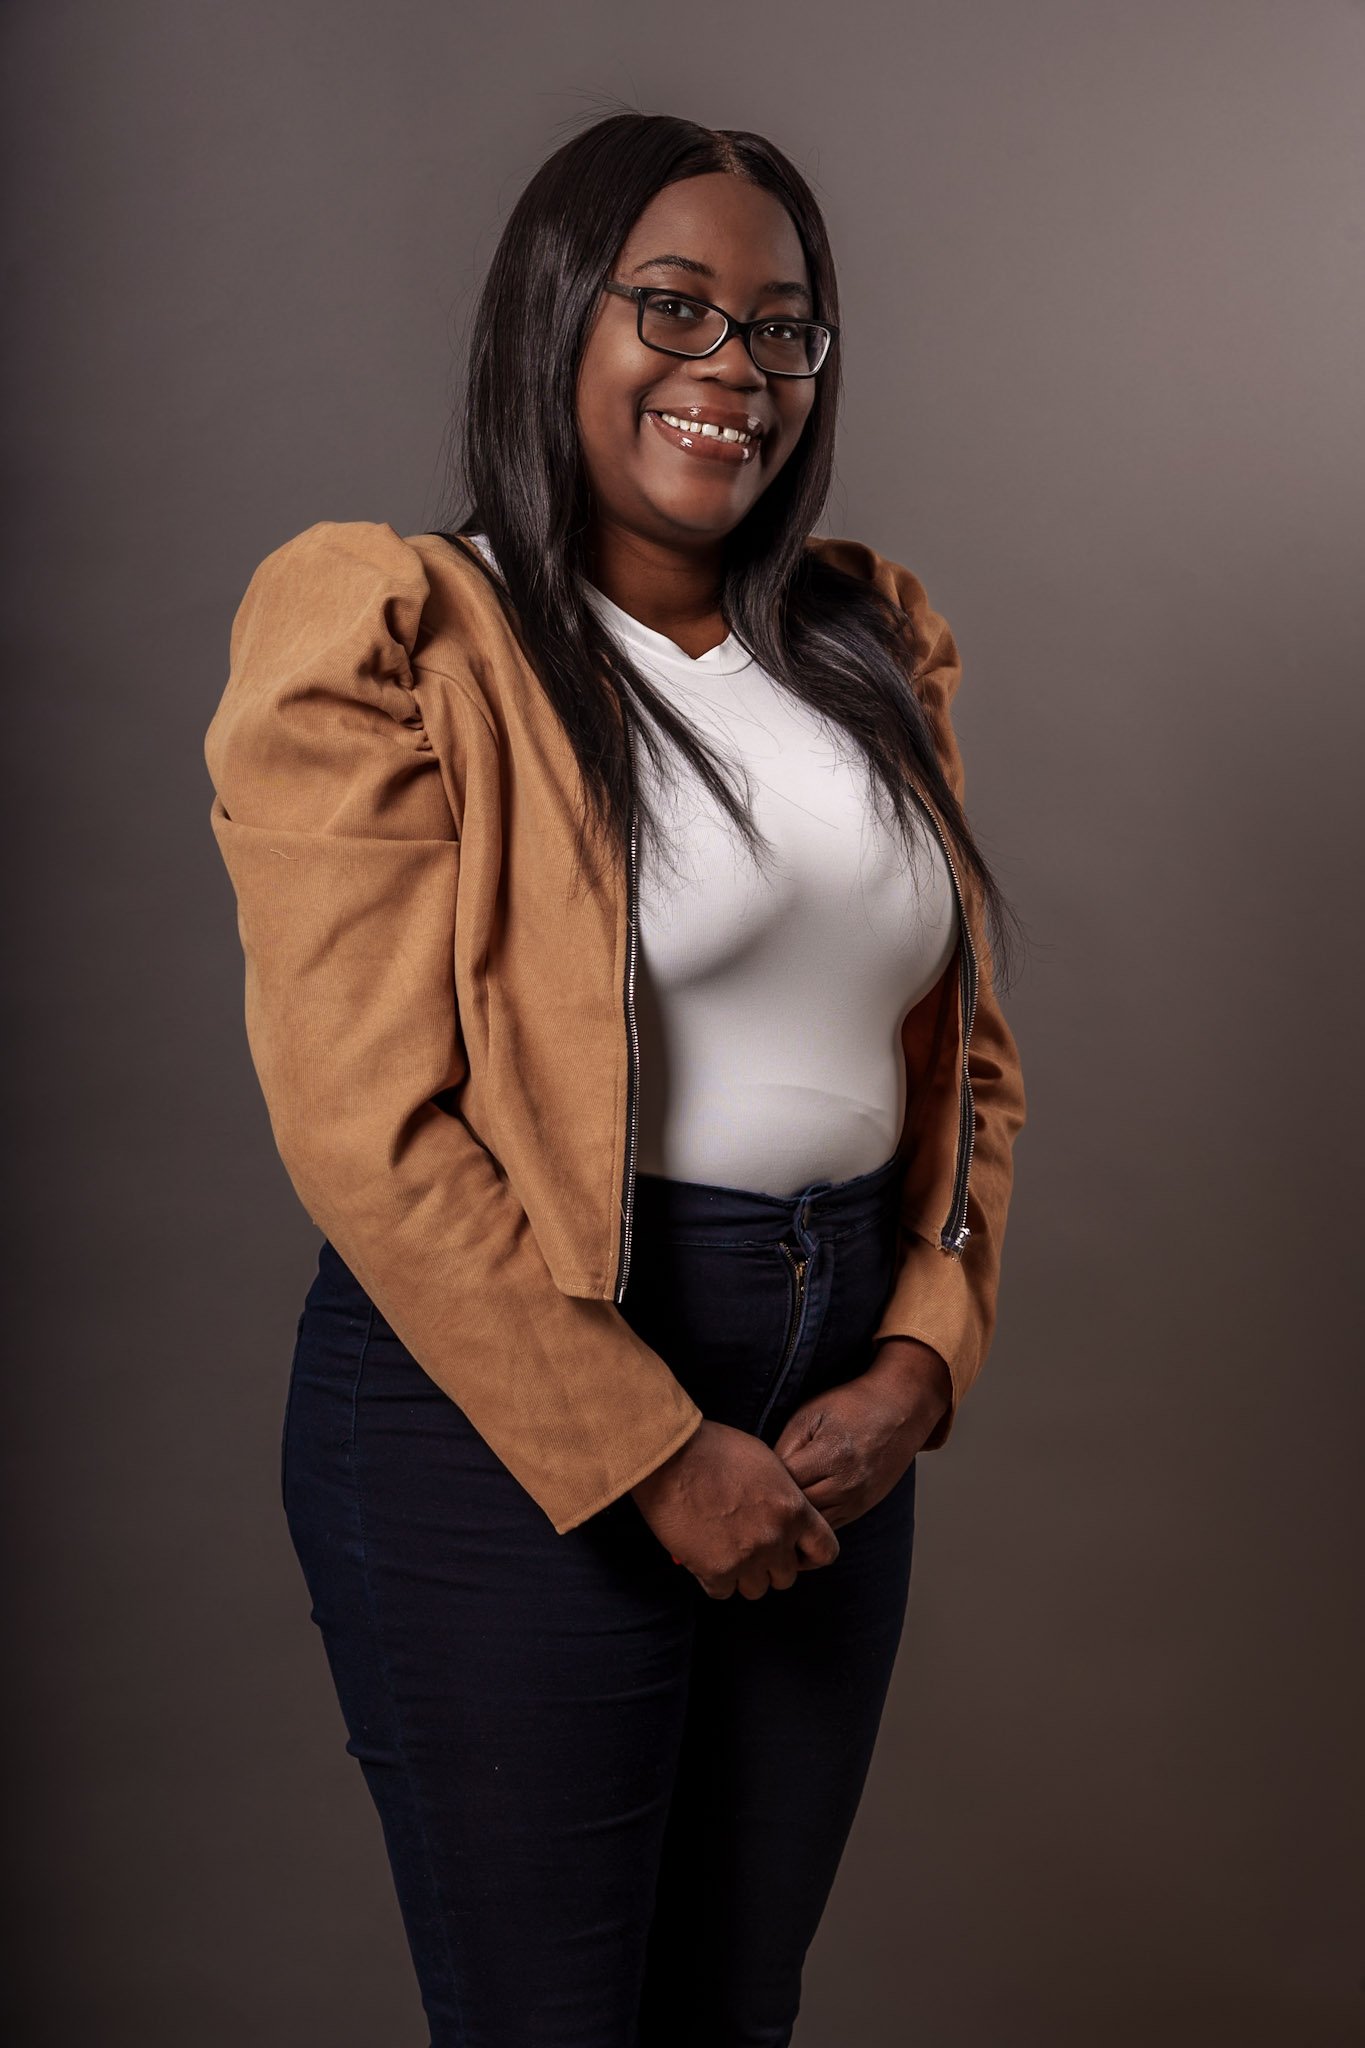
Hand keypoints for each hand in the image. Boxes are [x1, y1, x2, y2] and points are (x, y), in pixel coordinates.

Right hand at [630, 1418, 839, 1597]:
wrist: (670, 1456)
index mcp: (794, 1509)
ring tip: (724, 1550)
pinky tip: (703, 1556)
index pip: (826, 1552)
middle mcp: (775, 1539)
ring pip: (756, 1589)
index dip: (809, 1554)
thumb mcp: (765, 1462)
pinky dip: (713, 1579)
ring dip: (742, 1575)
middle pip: (786, 1578)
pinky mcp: (715, 1571)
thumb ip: (782, 1494)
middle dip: (770, 1565)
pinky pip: (722, 1593)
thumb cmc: (714, 1449)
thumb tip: (784, 1510)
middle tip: (748, 1546)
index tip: (793, 1551)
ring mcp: (746, 1558)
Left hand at [770, 1338, 951, 1530]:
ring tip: (769, 1514)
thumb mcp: (810, 1415)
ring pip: (812, 1528)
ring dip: (791, 1523)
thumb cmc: (850, 1406)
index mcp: (830, 1456)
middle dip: (774, 1507)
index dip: (763, 1483)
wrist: (899, 1410)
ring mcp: (856, 1501)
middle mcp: (846, 1484)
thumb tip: (763, 1477)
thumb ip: (784, 1447)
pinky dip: (810, 1525)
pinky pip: (828, 1528)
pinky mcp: (861, 1509)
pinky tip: (793, 1517)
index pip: (784, 1484)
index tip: (748, 1479)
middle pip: (797, 1511)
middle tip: (752, 1501)